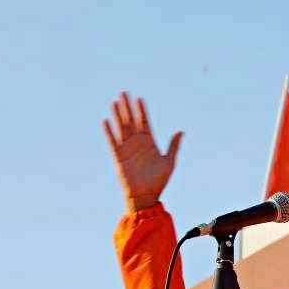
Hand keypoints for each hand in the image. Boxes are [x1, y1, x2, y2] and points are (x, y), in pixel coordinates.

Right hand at [104, 91, 183, 211]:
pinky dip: (109, 132)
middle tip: (124, 93)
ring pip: (122, 128)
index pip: (145, 122)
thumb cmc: (159, 181)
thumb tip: (181, 131)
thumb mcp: (169, 162)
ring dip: (118, 115)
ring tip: (115, 102)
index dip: (142, 110)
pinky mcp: (118, 157)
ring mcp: (127, 149)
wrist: (146, 196)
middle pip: (131, 121)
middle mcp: (137, 144)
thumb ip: (173, 146)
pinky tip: (107, 121)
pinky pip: (113, 142)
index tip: (139, 98)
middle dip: (128, 107)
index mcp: (150, 143)